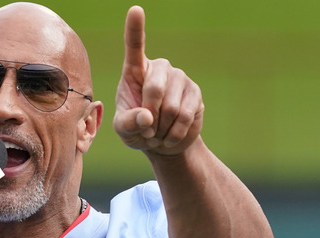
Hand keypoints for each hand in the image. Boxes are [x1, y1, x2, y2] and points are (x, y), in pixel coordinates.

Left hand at [113, 6, 203, 155]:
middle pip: (154, 88)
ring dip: (161, 128)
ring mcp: (180, 78)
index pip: (134, 46)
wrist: (162, 143)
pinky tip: (169, 136)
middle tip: (146, 130)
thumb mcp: (124, 130)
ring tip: (157, 133)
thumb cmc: (137, 130)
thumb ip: (128, 123)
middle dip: (148, 115)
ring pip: (171, 106)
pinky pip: (185, 116)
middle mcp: (159, 69)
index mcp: (135, 71)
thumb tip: (147, 117)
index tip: (135, 9)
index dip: (135, 28)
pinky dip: (174, 133)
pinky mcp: (195, 93)